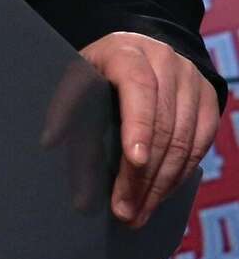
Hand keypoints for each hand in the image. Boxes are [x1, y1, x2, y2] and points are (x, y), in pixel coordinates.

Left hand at [81, 31, 223, 227]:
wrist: (141, 44)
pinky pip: (199, 146)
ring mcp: (193, 83)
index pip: (139, 90)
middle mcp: (167, 65)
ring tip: (138, 214)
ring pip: (185, 142)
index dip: (139, 127)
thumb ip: (66, 107)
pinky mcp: (209, 102)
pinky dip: (179, 176)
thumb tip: (49, 142)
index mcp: (128, 53)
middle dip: (143, 175)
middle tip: (125, 211)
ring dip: (161, 185)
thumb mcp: (77, 76)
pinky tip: (158, 196)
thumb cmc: (100, 66)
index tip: (133, 162)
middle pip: (164, 126)